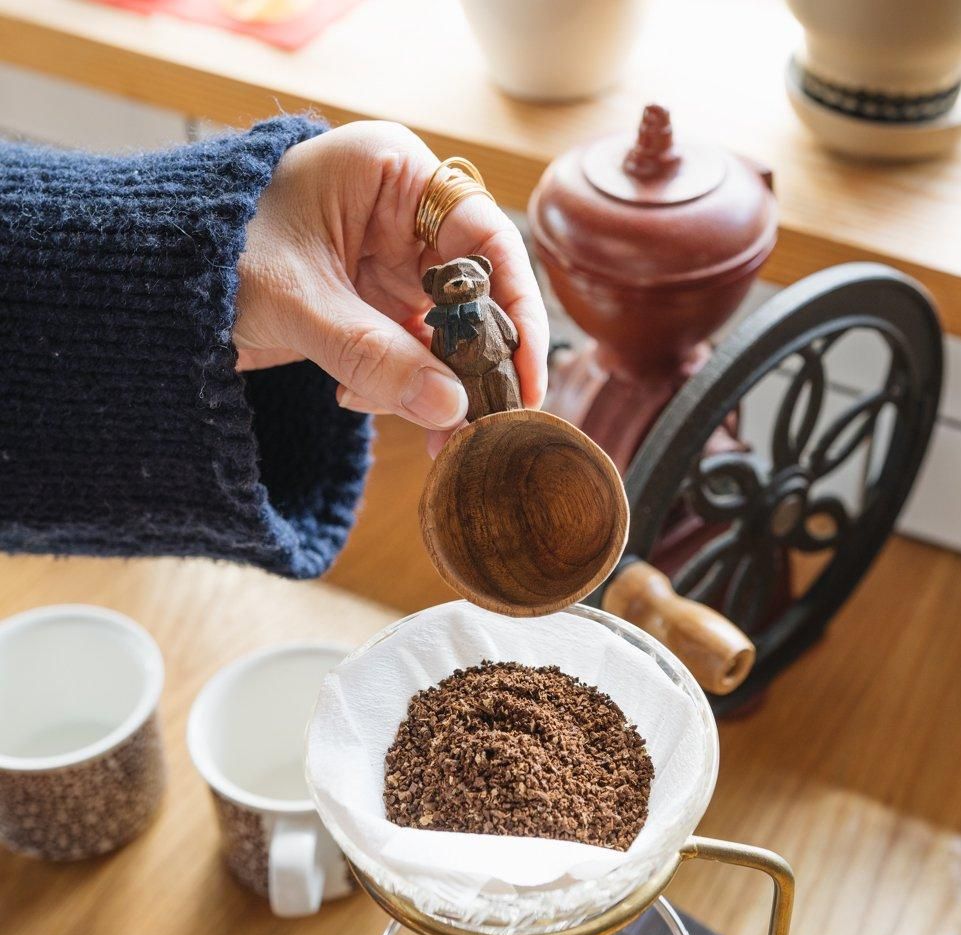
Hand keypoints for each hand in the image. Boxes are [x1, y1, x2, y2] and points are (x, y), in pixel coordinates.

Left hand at [235, 121, 548, 455]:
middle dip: (477, 363)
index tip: (523, 377)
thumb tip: (453, 409)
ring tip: (441, 441)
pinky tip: (361, 403)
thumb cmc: (206, 252)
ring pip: (444, 329)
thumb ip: (374, 355)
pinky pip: (407, 349)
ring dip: (441, 387)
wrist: (145, 278)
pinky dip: (402, 386)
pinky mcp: (369, 302)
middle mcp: (401, 213)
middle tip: (487, 424)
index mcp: (393, 174)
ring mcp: (387, 260)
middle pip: (474, 292)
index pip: (486, 240)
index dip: (515, 311)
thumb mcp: (296, 303)